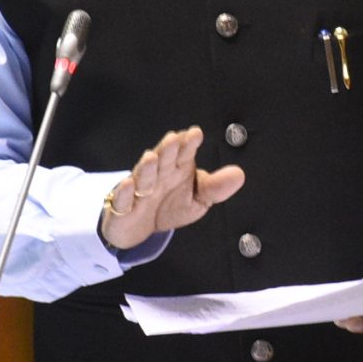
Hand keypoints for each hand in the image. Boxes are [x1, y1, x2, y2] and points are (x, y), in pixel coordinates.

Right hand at [98, 126, 246, 253]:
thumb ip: (216, 188)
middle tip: (174, 139)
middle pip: (162, 160)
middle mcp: (158, 175)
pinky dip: (124, 193)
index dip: (189, 144)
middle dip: (167, 150)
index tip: (195, 134)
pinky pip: (123, 199)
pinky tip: (129, 185)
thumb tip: (239, 174)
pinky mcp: (123, 207)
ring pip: (143, 177)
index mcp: (177, 168)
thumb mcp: (197, 200)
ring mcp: (139, 190)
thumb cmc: (170, 205)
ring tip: (151, 157)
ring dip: (146, 167)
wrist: (140, 227)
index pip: (184, 154)